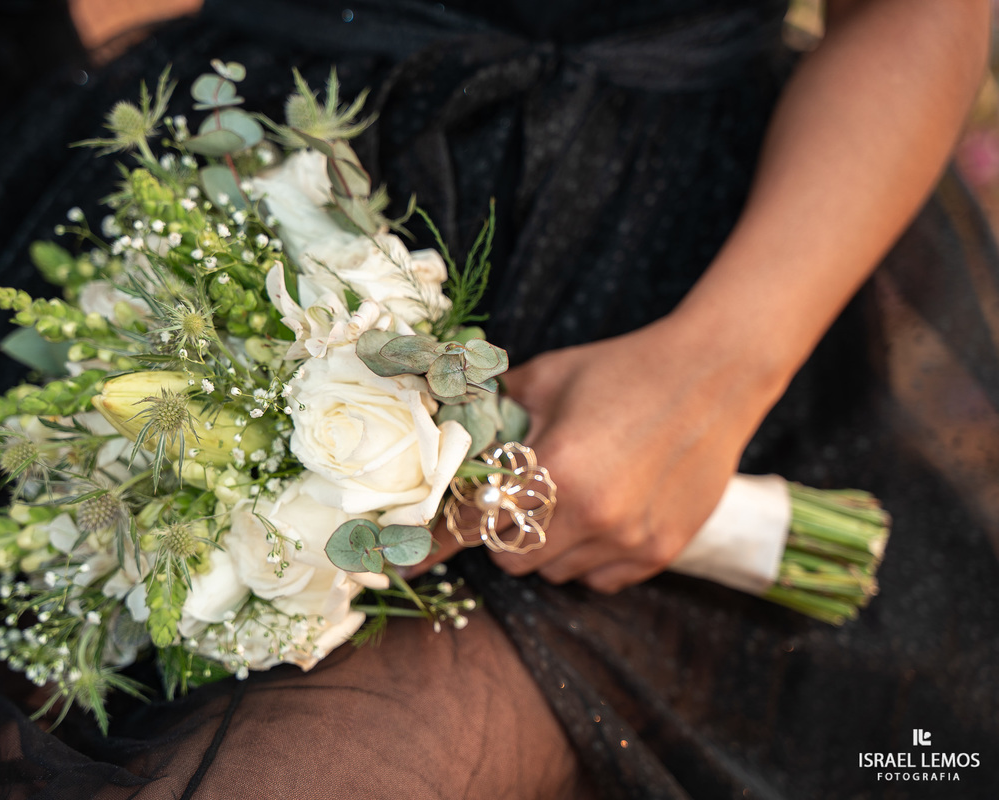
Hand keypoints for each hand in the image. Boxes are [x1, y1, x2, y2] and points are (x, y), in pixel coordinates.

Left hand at [418, 313, 785, 592]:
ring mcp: (630, 539)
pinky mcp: (660, 551)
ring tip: (568, 501)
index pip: (475, 521)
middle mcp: (592, 514)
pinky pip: (599, 580)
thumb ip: (495, 411)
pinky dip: (588, 558)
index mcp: (555, 468)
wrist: (715, 373)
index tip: (403, 563)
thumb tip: (448, 426)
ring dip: (546, 548)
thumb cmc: (623, 368)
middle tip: (518, 498)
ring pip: (555, 573)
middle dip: (503, 534)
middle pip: (511, 559)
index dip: (437, 541)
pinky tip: (603, 516)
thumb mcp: (546, 377)